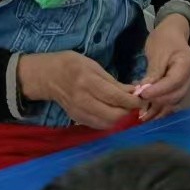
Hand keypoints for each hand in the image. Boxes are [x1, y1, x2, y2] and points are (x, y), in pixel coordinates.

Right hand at [17, 51, 138, 128]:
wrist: (46, 76)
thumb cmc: (71, 64)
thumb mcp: (93, 65)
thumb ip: (113, 81)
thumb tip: (133, 92)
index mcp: (88, 82)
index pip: (116, 98)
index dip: (133, 101)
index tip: (143, 98)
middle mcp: (83, 100)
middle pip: (114, 115)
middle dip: (128, 111)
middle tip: (134, 103)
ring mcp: (79, 112)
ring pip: (107, 123)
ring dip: (120, 117)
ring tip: (124, 107)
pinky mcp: (77, 119)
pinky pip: (99, 125)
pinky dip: (109, 121)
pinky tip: (111, 112)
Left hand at [135, 14, 189, 119]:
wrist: (173, 33)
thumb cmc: (164, 39)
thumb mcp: (157, 52)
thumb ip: (153, 73)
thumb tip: (144, 92)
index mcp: (188, 63)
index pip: (173, 82)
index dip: (158, 91)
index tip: (141, 96)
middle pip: (176, 94)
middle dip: (157, 102)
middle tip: (139, 108)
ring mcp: (188, 82)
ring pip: (174, 100)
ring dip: (159, 110)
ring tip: (142, 117)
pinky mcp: (181, 87)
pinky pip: (172, 100)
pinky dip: (161, 107)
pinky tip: (149, 114)